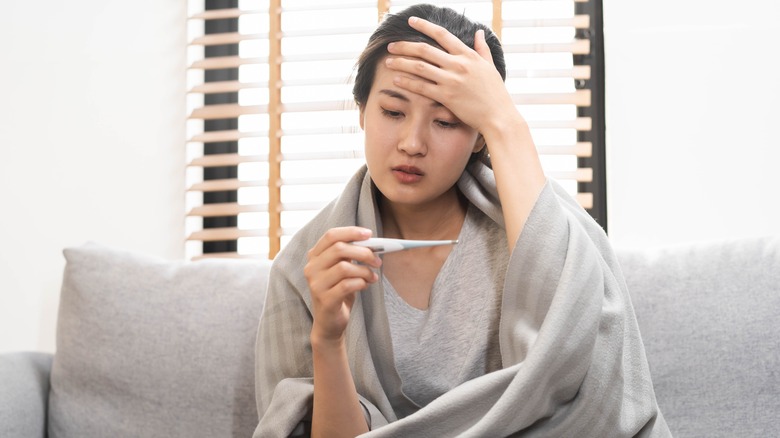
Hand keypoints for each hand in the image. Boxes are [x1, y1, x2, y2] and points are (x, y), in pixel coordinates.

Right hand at [304, 227, 381, 346]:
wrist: (329, 323)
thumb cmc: (338, 292)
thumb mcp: (342, 270)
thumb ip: (349, 255)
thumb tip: (371, 243)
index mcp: (315, 256)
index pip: (331, 235)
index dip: (351, 232)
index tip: (369, 234)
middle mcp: (311, 268)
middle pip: (339, 248)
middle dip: (363, 252)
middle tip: (377, 260)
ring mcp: (316, 284)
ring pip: (344, 267)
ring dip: (364, 270)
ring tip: (372, 277)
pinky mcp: (325, 299)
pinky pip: (347, 285)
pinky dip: (361, 283)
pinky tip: (365, 285)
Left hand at [384, 16, 521, 136]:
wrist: (498, 116)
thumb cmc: (495, 93)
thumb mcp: (490, 67)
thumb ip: (482, 49)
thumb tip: (479, 32)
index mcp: (468, 55)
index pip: (442, 35)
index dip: (424, 26)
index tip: (411, 22)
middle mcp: (458, 65)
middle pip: (425, 49)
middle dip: (404, 46)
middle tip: (391, 45)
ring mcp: (451, 80)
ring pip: (420, 67)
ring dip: (401, 63)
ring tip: (388, 62)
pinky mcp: (446, 97)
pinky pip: (422, 87)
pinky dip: (407, 82)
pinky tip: (396, 80)